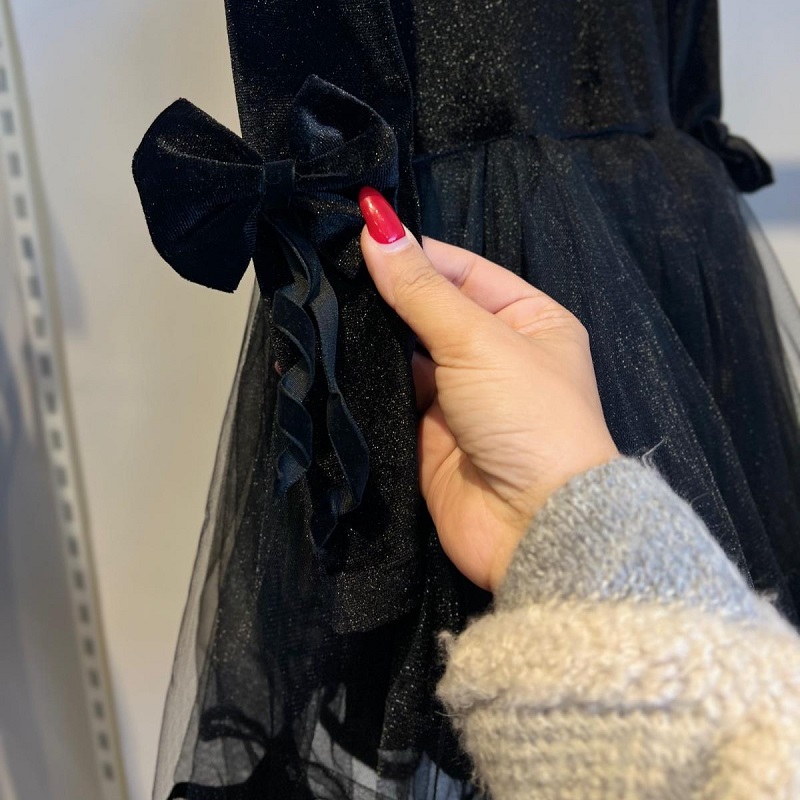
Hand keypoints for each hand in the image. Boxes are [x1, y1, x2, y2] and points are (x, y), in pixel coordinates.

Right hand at [358, 188, 618, 591]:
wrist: (533, 526)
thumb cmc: (529, 418)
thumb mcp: (478, 340)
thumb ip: (421, 289)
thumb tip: (377, 224)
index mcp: (528, 318)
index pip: (462, 270)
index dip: (413, 253)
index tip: (358, 233)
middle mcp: (494, 353)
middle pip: (430, 310)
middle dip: (385, 294)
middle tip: (327, 269)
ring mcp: (459, 396)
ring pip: (404, 353)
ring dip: (369, 336)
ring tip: (317, 305)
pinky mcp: (426, 434)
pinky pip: (389, 395)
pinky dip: (362, 378)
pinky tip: (326, 353)